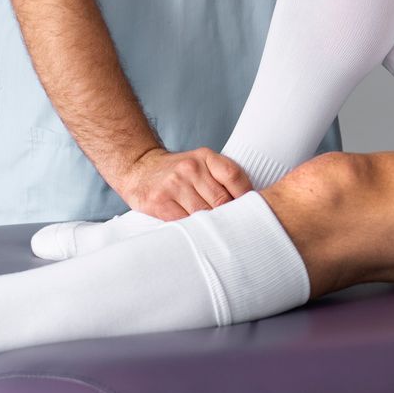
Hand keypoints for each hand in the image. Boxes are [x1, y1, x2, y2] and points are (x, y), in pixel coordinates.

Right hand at [118, 147, 253, 220]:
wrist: (140, 169)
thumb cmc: (178, 171)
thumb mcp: (201, 163)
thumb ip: (221, 178)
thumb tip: (249, 204)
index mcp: (205, 157)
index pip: (234, 176)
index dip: (246, 196)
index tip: (253, 210)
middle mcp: (190, 169)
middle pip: (221, 200)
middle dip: (231, 216)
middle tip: (240, 229)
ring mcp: (174, 185)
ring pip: (204, 214)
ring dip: (214, 226)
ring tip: (221, 235)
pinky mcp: (160, 202)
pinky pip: (184, 222)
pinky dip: (194, 230)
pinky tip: (199, 233)